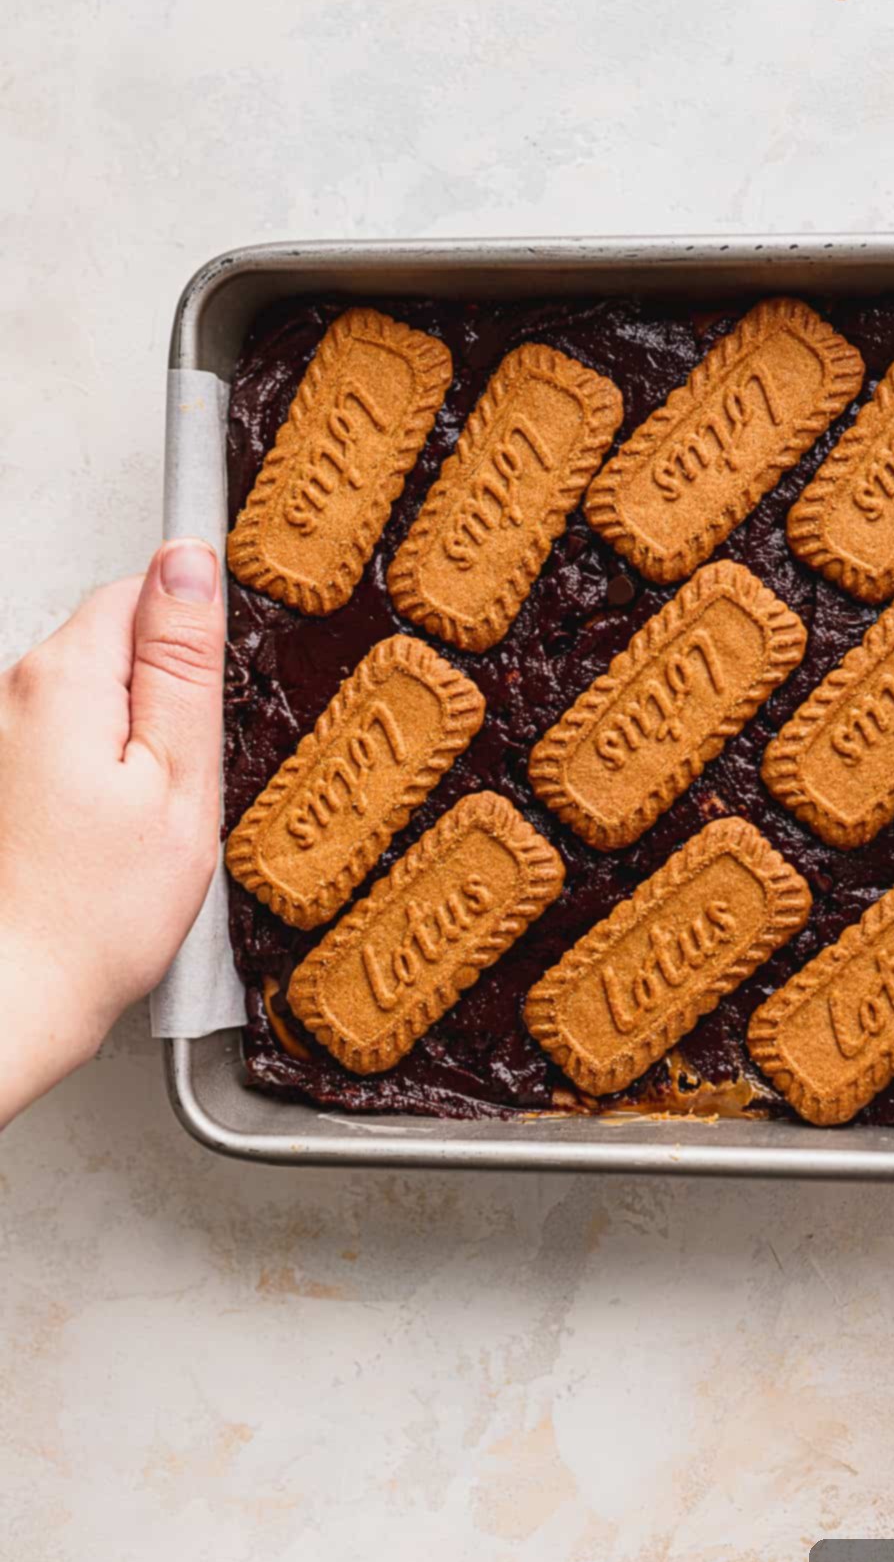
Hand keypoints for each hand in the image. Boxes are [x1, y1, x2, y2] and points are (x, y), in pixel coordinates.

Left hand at [0, 540, 223, 1125]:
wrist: (10, 999)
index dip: (193, 639)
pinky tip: (103, 838)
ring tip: (138, 822)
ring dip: (128, 743)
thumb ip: (186, 664)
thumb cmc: (94, 917)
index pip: (144, 589)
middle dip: (162, 698)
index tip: (206, 706)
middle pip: (115, 643)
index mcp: (64, 679)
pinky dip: (96, 778)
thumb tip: (190, 562)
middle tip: (178, 783)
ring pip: (93, 697)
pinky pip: (66, 744)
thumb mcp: (179, 781)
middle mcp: (13, 692)